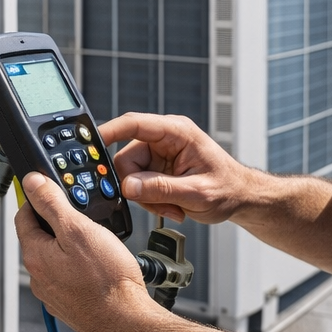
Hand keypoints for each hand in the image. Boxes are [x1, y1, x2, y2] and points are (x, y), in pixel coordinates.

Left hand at [14, 172, 164, 331]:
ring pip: (55, 256)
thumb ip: (52, 204)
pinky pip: (68, 274)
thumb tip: (32, 183)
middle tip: (81, 214)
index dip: (38, 198)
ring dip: (70, 243)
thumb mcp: (79, 229)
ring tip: (96, 239)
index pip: (23, 215)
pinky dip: (79, 264)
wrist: (125, 322)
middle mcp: (39, 275)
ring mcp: (53, 291)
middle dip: (58, 220)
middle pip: (40, 236)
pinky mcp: (69, 302)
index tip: (52, 190)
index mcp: (35, 255)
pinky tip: (98, 264)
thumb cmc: (106, 281)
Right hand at [101, 112, 258, 223]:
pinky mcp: (157, 169)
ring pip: (130, 176)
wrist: (241, 197)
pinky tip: (172, 206)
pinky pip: (138, 185)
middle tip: (159, 205)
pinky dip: (151, 201)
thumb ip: (161, 189)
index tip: (89, 145)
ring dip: (147, 198)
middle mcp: (164, 139)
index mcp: (176, 132)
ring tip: (172, 207)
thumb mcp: (197, 193)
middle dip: (137, 187)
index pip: (134, 123)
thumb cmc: (229, 188)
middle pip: (126, 158)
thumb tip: (128, 186)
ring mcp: (159, 154)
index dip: (108, 131)